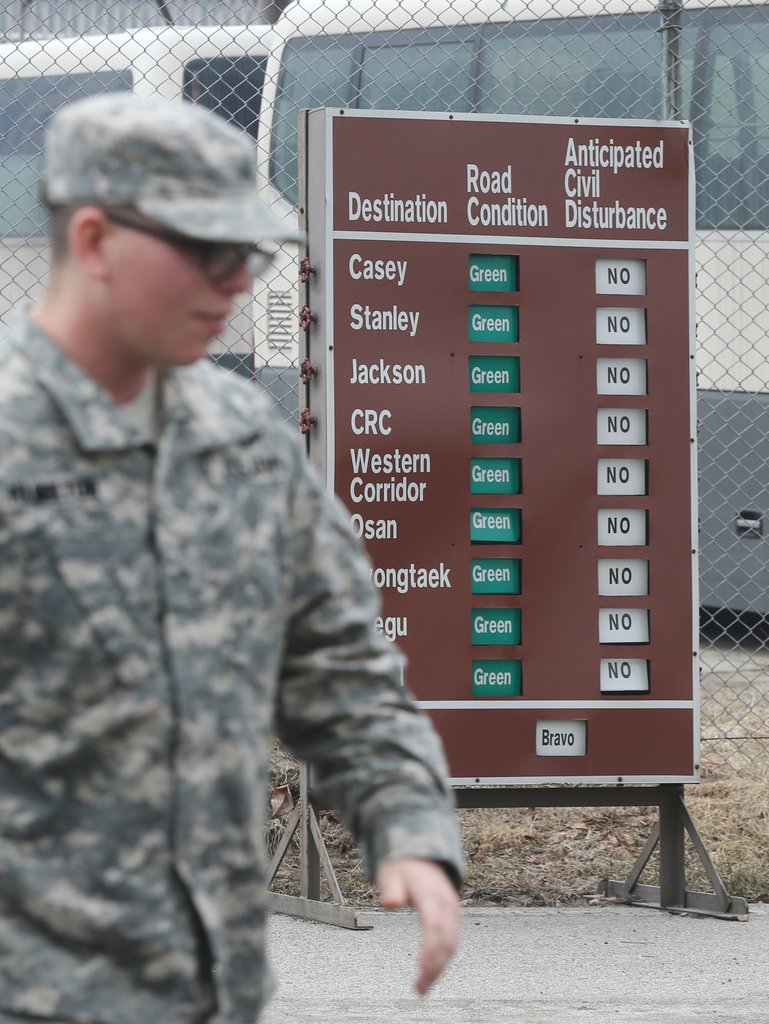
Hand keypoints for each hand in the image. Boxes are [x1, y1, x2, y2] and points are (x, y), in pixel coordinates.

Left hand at [375, 857, 459, 995]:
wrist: (422, 856)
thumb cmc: (404, 868)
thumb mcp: (391, 873)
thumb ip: (391, 888)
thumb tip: (390, 903)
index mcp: (431, 893)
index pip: (435, 925)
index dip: (431, 950)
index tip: (422, 970)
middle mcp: (446, 903)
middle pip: (447, 940)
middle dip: (436, 967)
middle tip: (420, 989)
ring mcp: (452, 911)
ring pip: (452, 944)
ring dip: (441, 968)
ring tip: (424, 988)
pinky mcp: (453, 917)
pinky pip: (453, 941)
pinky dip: (444, 960)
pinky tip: (433, 973)